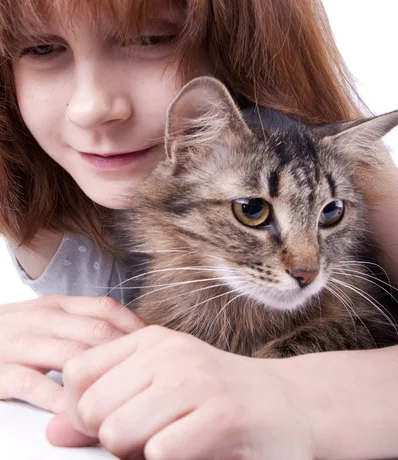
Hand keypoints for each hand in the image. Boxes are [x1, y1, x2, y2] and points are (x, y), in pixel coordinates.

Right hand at [0, 295, 143, 413]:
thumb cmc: (13, 331)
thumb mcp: (47, 316)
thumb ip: (81, 321)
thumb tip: (129, 335)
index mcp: (58, 305)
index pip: (106, 308)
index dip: (135, 327)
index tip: (158, 346)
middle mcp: (44, 319)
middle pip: (97, 333)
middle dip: (128, 356)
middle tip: (151, 377)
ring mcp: (23, 343)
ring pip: (73, 357)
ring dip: (103, 380)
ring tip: (126, 399)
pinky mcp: (2, 371)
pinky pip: (37, 386)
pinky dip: (62, 401)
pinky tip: (80, 413)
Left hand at [48, 325, 314, 458]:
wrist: (287, 405)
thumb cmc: (217, 397)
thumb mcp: (157, 389)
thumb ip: (106, 407)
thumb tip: (54, 431)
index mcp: (151, 340)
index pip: (78, 373)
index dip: (81, 410)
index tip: (108, 422)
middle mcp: (169, 353)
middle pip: (94, 409)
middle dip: (110, 437)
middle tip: (145, 437)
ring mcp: (195, 381)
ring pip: (120, 432)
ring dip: (138, 453)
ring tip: (168, 442)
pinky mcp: (220, 415)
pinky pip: (160, 452)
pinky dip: (169, 459)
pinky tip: (192, 447)